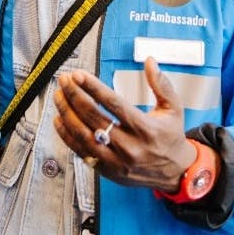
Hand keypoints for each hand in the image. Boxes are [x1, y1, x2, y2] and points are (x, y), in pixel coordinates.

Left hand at [53, 58, 195, 191]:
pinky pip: (81, 152)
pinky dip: (67, 136)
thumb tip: (150, 62)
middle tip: (64, 81)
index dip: (93, 87)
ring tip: (59, 96)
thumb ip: (161, 84)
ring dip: (67, 113)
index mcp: (145, 128)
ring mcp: (117, 161)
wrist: (174, 172)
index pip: (113, 103)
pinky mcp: (107, 170)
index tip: (78, 75)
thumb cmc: (170, 137)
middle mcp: (130, 146)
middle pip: (94, 117)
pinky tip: (59, 120)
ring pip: (83, 135)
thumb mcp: (173, 109)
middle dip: (75, 95)